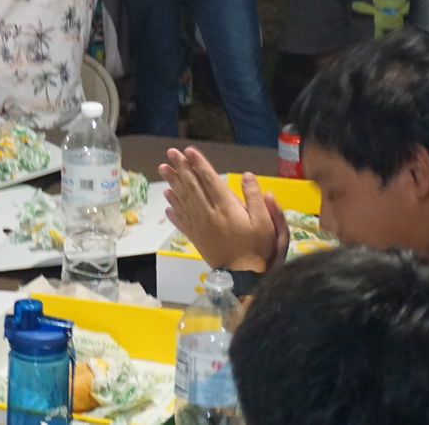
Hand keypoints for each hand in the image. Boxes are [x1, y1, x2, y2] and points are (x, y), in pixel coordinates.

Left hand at [159, 147, 285, 271]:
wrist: (243, 276)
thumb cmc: (257, 247)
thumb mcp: (265, 222)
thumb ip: (255, 198)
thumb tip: (247, 175)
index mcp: (226, 207)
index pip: (210, 180)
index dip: (199, 164)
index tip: (189, 151)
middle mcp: (209, 213)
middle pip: (192, 186)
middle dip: (181, 168)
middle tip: (170, 153)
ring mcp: (200, 225)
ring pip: (183, 199)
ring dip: (172, 182)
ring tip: (163, 168)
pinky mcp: (195, 237)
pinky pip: (180, 219)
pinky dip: (173, 206)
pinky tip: (167, 197)